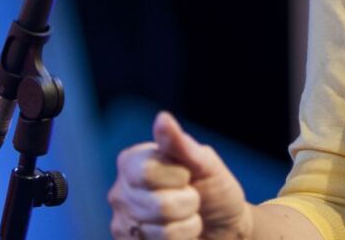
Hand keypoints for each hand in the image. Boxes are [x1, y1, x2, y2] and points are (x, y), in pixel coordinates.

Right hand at [108, 111, 253, 239]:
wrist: (224, 226)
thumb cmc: (214, 189)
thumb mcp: (205, 162)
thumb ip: (180, 144)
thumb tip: (162, 118)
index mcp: (132, 162)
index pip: (147, 171)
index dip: (178, 175)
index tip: (188, 174)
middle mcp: (120, 192)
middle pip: (157, 204)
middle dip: (188, 202)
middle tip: (192, 199)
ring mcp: (123, 223)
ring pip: (160, 229)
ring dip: (187, 223)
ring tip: (187, 216)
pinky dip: (182, 239)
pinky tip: (180, 233)